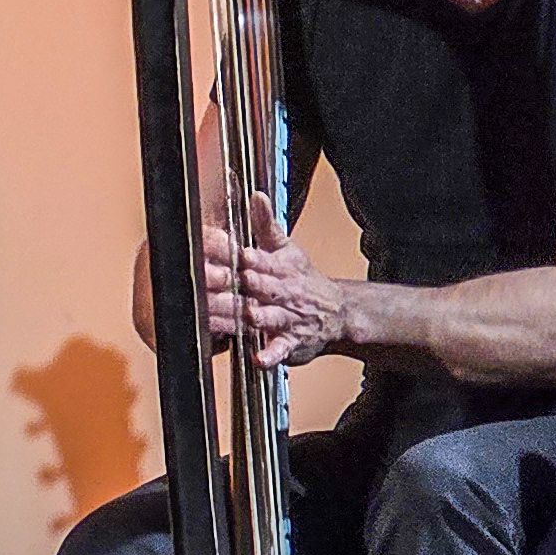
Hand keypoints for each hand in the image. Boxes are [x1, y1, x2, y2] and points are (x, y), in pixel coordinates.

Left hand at [201, 221, 345, 368]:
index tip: (230, 249)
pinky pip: (280, 350)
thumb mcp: (286, 248)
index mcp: (277, 267)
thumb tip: (255, 195)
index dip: (244, 255)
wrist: (337, 313)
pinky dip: (270, 355)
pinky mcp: (289, 342)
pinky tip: (259, 359)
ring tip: (246, 314)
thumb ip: (265, 224)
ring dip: (256, 315)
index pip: (258, 258)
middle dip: (241, 282)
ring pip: (269, 316)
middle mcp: (281, 292)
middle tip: (219, 278)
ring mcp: (286, 318)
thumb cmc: (303, 278)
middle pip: (260, 286)